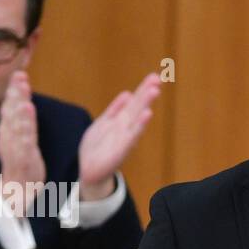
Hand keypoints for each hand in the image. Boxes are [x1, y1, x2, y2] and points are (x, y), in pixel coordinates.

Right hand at [0, 71, 45, 211]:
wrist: (16, 191)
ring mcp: (16, 146)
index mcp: (9, 131)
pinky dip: (25, 126)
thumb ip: (18, 123)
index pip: (11, 107)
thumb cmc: (20, 164)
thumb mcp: (18, 141)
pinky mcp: (23, 156)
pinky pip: (24, 139)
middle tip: (20, 75)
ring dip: (20, 106)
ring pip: (17, 123)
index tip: (19, 74)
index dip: (14, 91)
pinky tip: (28, 113)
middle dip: (16, 92)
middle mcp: (10, 136)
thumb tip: (18, 104)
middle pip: (12, 111)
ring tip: (23, 92)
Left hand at [78, 72, 161, 198]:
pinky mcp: (122, 149)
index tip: (155, 76)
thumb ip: (115, 109)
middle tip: (158, 78)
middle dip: (147, 92)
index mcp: (121, 120)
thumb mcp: (103, 123)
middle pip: (137, 106)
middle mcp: (126, 127)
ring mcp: (125, 137)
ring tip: (155, 90)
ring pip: (137, 117)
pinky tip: (147, 114)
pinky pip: (132, 135)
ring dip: (146, 103)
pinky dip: (140, 125)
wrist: (90, 172)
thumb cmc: (97, 148)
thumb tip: (127, 93)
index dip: (143, 89)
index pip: (134, 101)